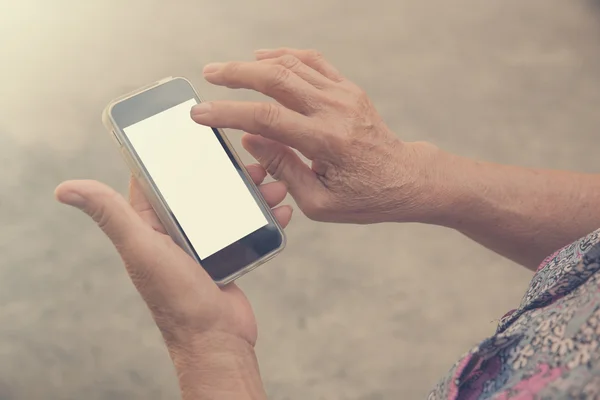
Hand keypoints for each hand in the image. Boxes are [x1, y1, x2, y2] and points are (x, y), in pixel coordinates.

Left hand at [54, 164, 290, 399]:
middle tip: (246, 160)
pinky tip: (281, 210)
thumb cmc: (177, 299)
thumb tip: (64, 189)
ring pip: (227, 204)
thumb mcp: (143, 249)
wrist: (216, 339)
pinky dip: (263, 216)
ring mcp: (203, 243)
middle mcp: (174, 232)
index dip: (169, 155)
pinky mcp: (227, 254)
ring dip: (250, 192)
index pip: (155, 180)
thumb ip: (110, 215)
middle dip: (223, 172)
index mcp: (149, 226)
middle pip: (199, 188)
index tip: (189, 132)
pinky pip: (245, 226)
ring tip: (272, 183)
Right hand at [192, 48, 441, 223]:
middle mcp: (334, 110)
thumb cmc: (364, 196)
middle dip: (236, 74)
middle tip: (208, 74)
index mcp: (326, 142)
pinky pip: (313, 62)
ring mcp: (344, 95)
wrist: (405, 178)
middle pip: (276, 78)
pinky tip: (265, 59)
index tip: (201, 113)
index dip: (228, 113)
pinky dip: (285, 56)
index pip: (266, 118)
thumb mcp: (319, 200)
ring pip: (293, 64)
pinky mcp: (349, 89)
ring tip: (228, 70)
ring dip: (256, 63)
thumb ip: (283, 167)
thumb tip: (250, 138)